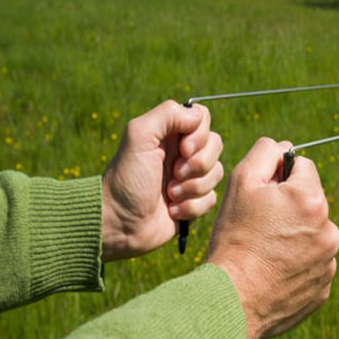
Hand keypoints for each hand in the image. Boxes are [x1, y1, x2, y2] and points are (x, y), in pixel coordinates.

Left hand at [102, 100, 223, 261]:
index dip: (199, 135)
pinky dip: (191, 206)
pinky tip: (172, 211)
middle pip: (216, 145)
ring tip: (169, 195)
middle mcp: (182, 152)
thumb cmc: (126, 179)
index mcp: (169, 133)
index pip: (203, 118)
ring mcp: (190, 178)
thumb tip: (197, 116)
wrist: (121, 223)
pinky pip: (212, 198)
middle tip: (173, 174)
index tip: (182, 149)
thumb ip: (168, 114)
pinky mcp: (194, 202)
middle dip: (197, 164)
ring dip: (192, 187)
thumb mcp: (139, 136)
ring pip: (217, 173)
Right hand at [207, 138, 338, 338]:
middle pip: (309, 203)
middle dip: (288, 208)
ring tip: (264, 253)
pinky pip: (311, 265)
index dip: (278, 179)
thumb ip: (266, 153)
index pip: (302, 168)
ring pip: (311, 235)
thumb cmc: (234, 238)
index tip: (261, 199)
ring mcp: (329, 262)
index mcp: (312, 200)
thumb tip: (285, 147)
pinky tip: (272, 272)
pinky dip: (296, 265)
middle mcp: (329, 230)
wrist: (232, 300)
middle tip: (259, 228)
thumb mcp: (241, 183)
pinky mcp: (323, 288)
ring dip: (294, 236)